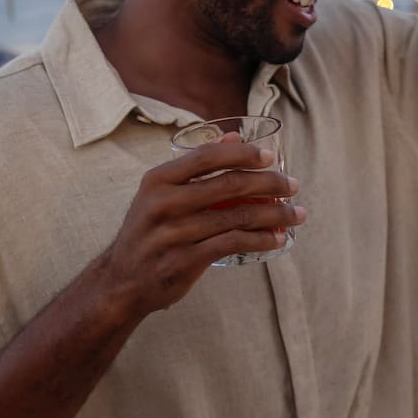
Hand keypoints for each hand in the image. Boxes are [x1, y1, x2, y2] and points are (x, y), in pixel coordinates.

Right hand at [92, 138, 304, 316]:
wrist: (122, 280)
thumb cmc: (149, 231)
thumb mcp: (160, 193)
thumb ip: (195, 167)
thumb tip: (233, 137)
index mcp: (158, 180)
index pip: (207, 156)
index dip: (243, 153)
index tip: (270, 157)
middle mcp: (164, 203)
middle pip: (230, 185)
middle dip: (270, 183)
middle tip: (292, 185)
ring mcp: (175, 233)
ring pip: (238, 216)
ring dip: (275, 214)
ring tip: (296, 214)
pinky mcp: (186, 260)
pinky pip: (234, 243)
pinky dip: (261, 240)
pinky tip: (277, 239)